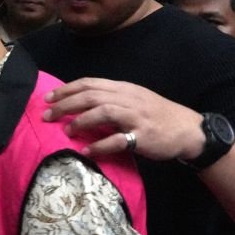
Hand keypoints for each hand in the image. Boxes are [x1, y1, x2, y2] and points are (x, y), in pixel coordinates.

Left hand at [43, 78, 203, 159]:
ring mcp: (136, 117)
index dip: (66, 89)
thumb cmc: (157, 115)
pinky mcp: (142, 136)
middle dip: (65, 104)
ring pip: (103, 112)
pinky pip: (117, 140)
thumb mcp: (134, 100)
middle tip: (46, 115)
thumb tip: (79, 104)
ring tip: (66, 131)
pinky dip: (100, 145)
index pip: (90, 83)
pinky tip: (87, 151)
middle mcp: (128, 99)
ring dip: (80, 121)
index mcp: (123, 88)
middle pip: (91, 96)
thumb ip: (110, 99)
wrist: (188, 129)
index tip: (48, 98)